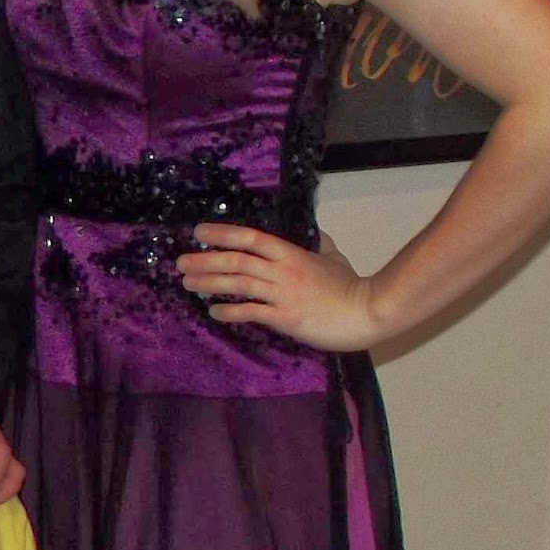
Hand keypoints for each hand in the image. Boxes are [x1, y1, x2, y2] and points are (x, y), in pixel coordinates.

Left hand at [178, 222, 381, 351]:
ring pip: (239, 284)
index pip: (250, 237)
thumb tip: (316, 235)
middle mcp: (283, 270)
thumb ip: (320, 245)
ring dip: (209, 283)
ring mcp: (284, 294)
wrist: (369, 312)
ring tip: (188, 284)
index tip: (200, 232)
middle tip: (180, 262)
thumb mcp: (334, 257)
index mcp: (292, 253)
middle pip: (237, 260)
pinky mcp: (287, 318)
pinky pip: (252, 312)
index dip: (223, 233)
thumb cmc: (352, 287)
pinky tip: (214, 312)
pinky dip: (230, 312)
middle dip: (205, 260)